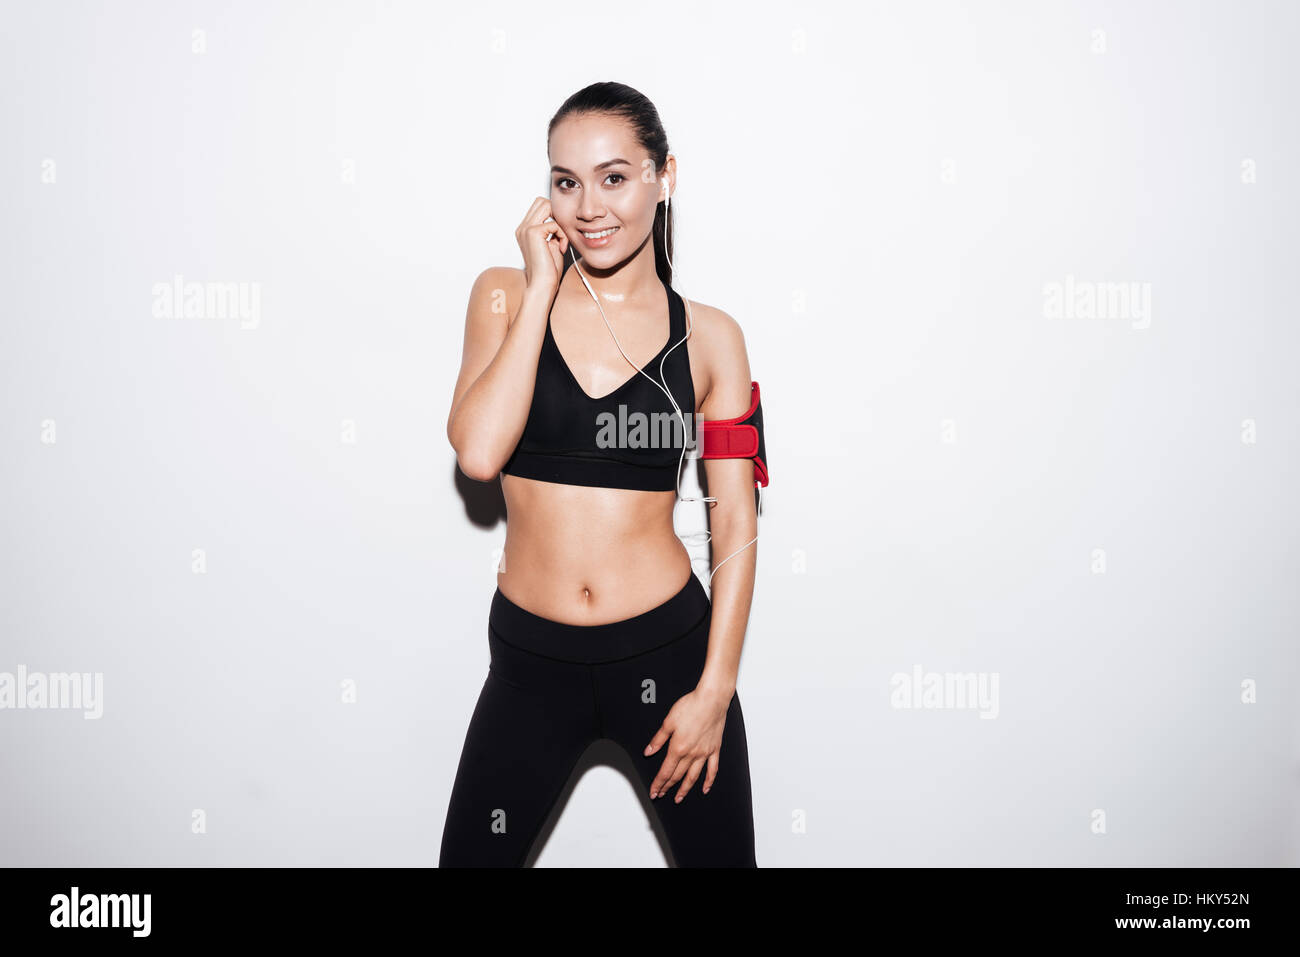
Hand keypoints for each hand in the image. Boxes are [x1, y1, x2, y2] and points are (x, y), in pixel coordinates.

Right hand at [515, 197, 567, 294]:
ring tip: (560, 240)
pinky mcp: (533, 232)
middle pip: (542, 201)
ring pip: (547, 206)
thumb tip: (560, 219)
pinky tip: (561, 248)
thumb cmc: (549, 270)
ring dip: (559, 222)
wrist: (543, 285)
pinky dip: (562, 235)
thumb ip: (553, 230)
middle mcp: (522, 227)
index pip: (539, 206)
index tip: (559, 235)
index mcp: (524, 230)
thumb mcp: (552, 244)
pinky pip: (554, 223)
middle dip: (556, 215)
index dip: (553, 216)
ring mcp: (526, 229)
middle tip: (560, 234)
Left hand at [643, 686, 730, 802]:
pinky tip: (705, 789)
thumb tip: (648, 752)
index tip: (654, 792)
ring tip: (679, 798)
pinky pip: (712, 769)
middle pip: (677, 776)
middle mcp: (692, 754)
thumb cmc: (691, 706)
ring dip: (685, 789)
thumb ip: (658, 739)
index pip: (665, 771)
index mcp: (678, 748)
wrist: (712, 700)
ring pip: (693, 776)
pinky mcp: (715, 749)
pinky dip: (709, 781)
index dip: (658, 783)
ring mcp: (704, 753)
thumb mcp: (668, 722)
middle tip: (661, 794)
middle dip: (668, 787)